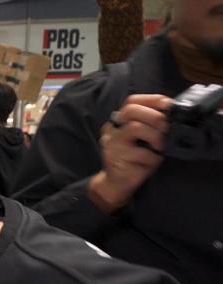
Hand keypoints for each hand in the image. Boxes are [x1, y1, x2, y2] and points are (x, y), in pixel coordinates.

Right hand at [89, 94, 171, 212]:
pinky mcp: (117, 159)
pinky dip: (153, 158)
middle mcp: (112, 130)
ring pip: (135, 127)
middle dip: (154, 116)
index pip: (131, 101)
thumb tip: (171, 114)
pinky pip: (142, 153)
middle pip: (131, 110)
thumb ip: (149, 125)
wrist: (116, 184)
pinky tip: (151, 162)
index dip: (151, 99)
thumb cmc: (133, 159)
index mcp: (118, 122)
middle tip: (166, 128)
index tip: (168, 104)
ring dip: (155, 137)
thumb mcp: (142, 139)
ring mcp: (112, 143)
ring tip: (159, 148)